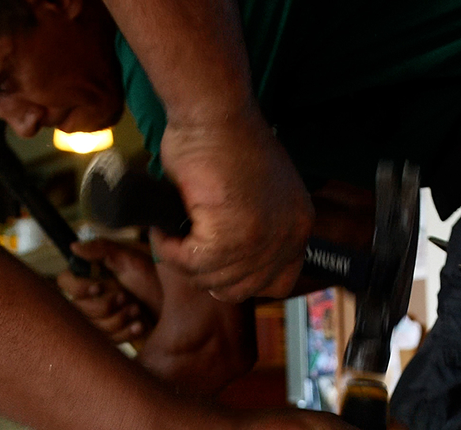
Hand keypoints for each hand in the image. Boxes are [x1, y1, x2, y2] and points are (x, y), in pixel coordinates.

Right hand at [56, 240, 164, 343]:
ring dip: (118, 318)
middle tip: (126, 296)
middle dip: (106, 305)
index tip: (99, 286)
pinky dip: (126, 332)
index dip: (79, 288)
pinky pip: (108, 341)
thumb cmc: (152, 278)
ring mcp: (99, 319)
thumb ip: (102, 249)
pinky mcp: (111, 337)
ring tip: (136, 308)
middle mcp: (89, 298)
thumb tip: (74, 246)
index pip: (65, 282)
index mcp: (89, 276)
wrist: (174, 305)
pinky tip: (139, 324)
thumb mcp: (129, 259)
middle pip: (79, 309)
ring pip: (94, 327)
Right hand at [153, 111, 311, 300]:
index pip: (280, 282)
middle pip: (242, 289)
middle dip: (206, 274)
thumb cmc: (224, 139)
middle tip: (184, 250)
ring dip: (183, 260)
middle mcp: (287, 237)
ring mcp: (260, 241)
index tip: (217, 267)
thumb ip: (250, 226)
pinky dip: (169, 249)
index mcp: (297, 225)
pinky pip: (191, 264)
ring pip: (213, 280)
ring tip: (170, 234)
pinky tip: (163, 229)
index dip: (243, 281)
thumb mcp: (253, 192)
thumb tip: (221, 262)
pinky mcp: (229, 239)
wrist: (214, 110)